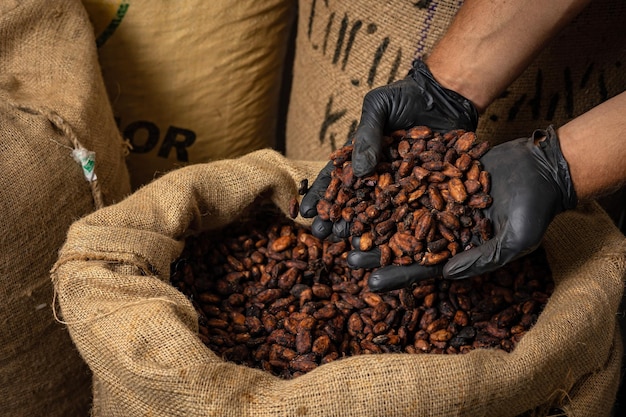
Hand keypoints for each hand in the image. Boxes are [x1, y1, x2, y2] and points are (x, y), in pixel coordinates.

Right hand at [300, 59, 478, 238]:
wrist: (446, 95)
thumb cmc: (406, 97)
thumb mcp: (378, 107)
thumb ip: (366, 136)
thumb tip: (358, 172)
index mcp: (359, 156)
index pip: (335, 178)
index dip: (321, 196)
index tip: (306, 212)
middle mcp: (377, 175)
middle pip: (352, 201)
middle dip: (335, 219)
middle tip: (322, 235)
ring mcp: (400, 185)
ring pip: (378, 211)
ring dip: (362, 229)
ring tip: (348, 244)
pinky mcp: (425, 190)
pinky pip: (411, 210)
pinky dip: (400, 227)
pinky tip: (391, 244)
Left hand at [348, 126, 577, 290]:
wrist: (544, 167)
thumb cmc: (537, 209)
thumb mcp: (516, 239)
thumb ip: (482, 258)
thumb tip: (448, 275)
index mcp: (460, 250)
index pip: (423, 268)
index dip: (397, 275)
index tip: (371, 282)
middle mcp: (445, 228)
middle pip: (404, 242)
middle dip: (376, 250)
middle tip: (346, 256)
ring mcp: (441, 201)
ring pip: (400, 212)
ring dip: (374, 219)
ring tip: (347, 225)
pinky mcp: (440, 175)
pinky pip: (409, 181)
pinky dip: (387, 185)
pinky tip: (363, 186)